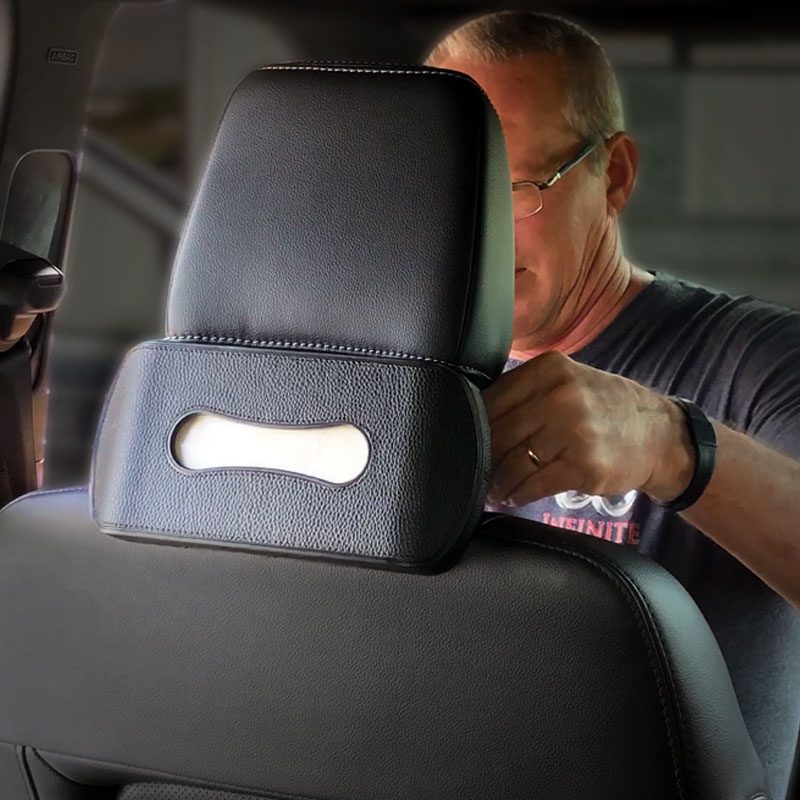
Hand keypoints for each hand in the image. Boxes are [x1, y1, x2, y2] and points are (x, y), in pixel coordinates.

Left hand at [483, 352, 693, 506]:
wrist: (658, 434)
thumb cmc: (603, 407)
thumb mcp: (567, 381)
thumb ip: (525, 391)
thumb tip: (473, 414)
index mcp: (549, 369)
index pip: (491, 400)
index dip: (472, 426)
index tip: (464, 441)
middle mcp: (561, 396)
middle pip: (497, 433)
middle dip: (481, 457)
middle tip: (472, 470)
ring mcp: (574, 432)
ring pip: (512, 463)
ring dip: (497, 481)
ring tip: (492, 487)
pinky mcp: (584, 466)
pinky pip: (533, 484)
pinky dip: (517, 494)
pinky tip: (513, 495)